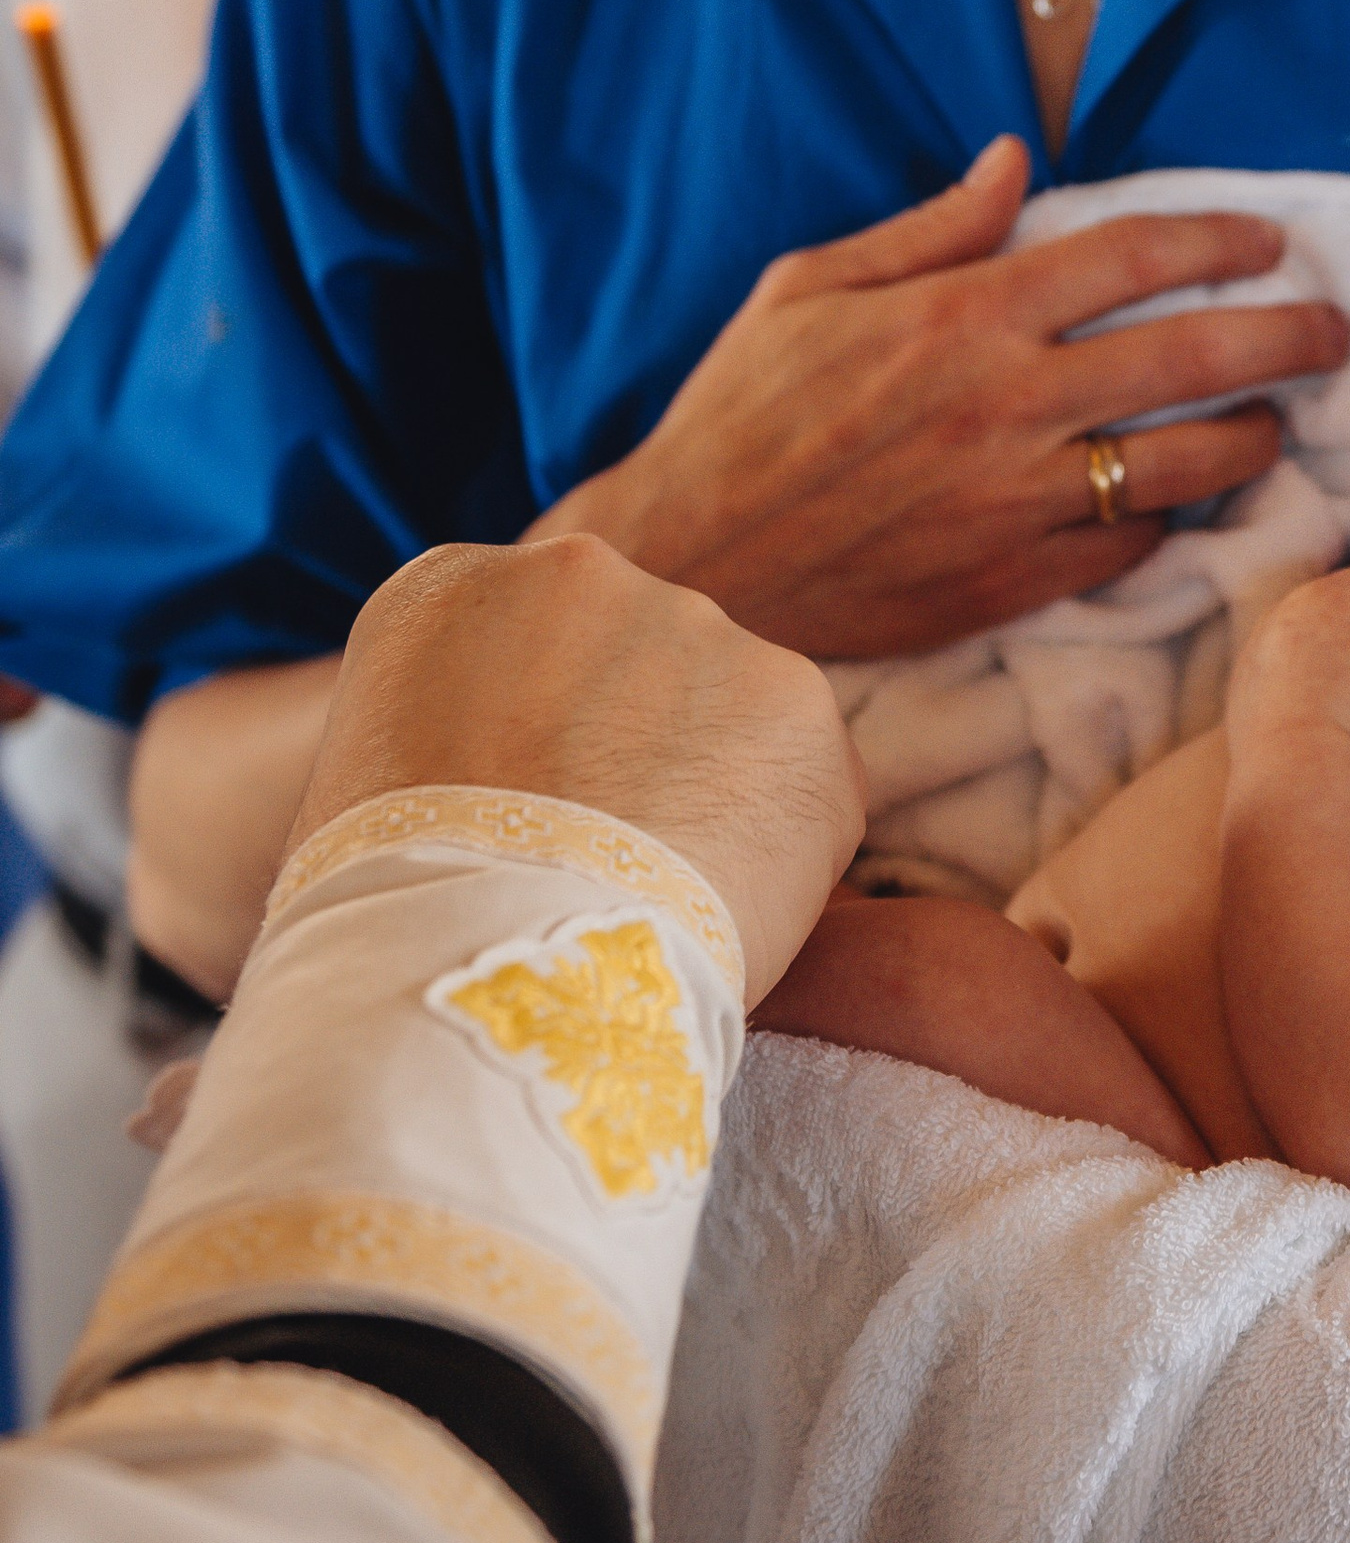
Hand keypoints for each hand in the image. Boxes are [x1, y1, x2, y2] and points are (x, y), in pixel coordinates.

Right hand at [287, 537, 862, 1006]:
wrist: (484, 968)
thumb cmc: (388, 915)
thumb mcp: (359, 789)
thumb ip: (442, 742)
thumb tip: (491, 780)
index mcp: (449, 590)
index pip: (516, 650)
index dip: (531, 742)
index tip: (529, 817)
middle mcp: (579, 574)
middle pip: (627, 665)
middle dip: (627, 751)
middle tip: (600, 865)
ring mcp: (695, 627)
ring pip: (720, 717)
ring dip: (704, 796)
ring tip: (653, 902)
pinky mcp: (794, 698)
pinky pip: (798, 779)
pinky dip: (775, 847)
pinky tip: (718, 911)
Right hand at [532, 136, 1349, 658]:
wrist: (688, 565)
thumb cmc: (739, 417)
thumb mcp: (807, 290)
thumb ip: (927, 230)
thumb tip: (1014, 162)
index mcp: (961, 316)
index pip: (1130, 255)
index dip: (1218, 239)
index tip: (1269, 239)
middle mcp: (1004, 403)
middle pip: (1190, 352)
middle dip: (1286, 333)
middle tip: (1334, 329)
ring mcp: (1015, 499)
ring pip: (1183, 460)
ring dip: (1251, 435)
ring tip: (1275, 421)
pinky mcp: (1011, 581)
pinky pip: (1128, 546)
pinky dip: (1167, 520)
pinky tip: (1182, 501)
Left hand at [1224, 566, 1349, 768]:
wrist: (1292, 769)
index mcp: (1317, 596)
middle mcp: (1277, 615)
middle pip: (1339, 616)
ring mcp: (1253, 655)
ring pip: (1311, 649)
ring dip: (1331, 670)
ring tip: (1340, 710)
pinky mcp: (1241, 693)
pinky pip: (1284, 682)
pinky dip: (1301, 696)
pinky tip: (1311, 725)